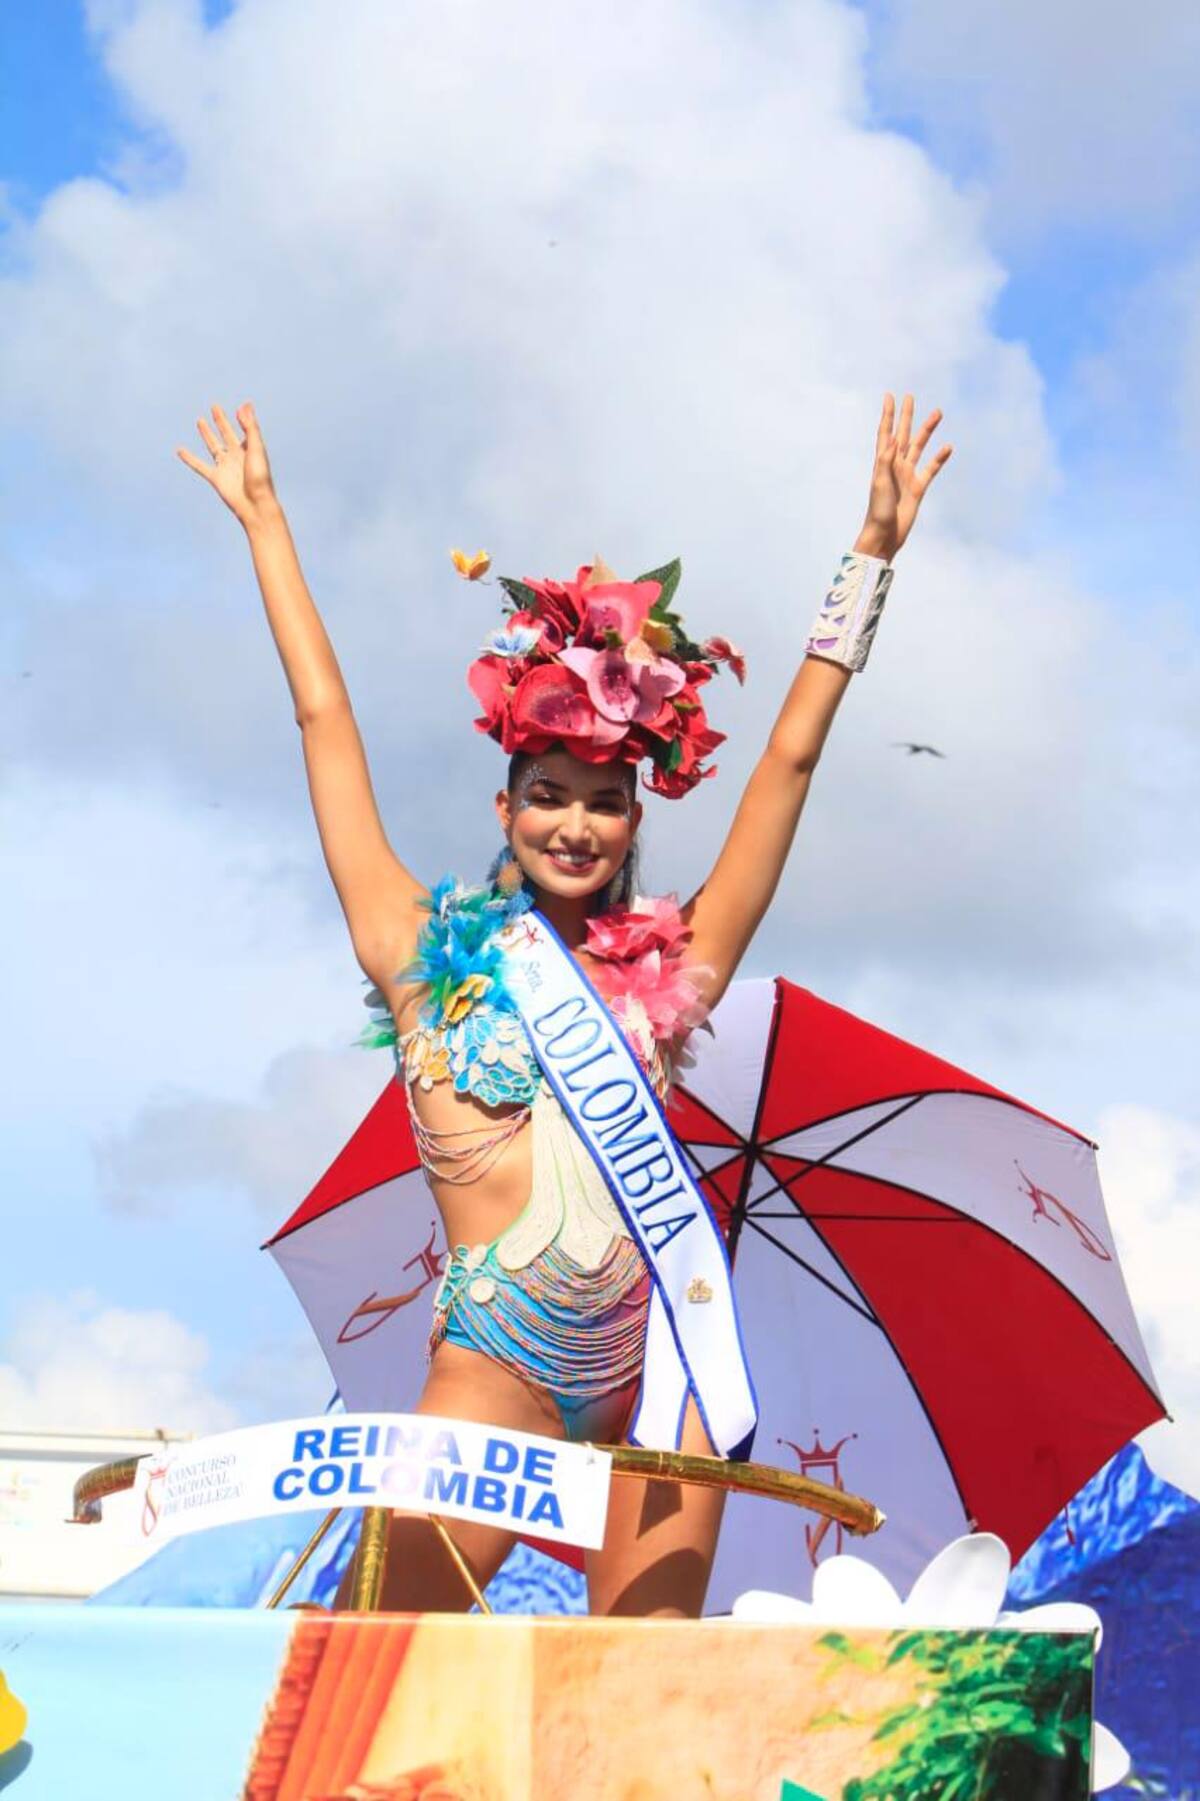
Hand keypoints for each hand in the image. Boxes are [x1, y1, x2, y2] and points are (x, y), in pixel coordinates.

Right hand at [176, 401, 279, 529]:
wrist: (255, 504)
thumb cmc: (260, 477)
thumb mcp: (256, 448)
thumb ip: (250, 427)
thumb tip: (243, 406)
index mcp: (249, 449)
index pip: (245, 429)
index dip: (242, 418)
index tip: (240, 407)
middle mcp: (237, 456)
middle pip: (227, 433)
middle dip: (221, 420)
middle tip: (215, 407)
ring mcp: (225, 466)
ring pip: (213, 446)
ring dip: (207, 433)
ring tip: (200, 420)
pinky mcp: (215, 478)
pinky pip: (199, 466)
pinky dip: (189, 458)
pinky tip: (180, 450)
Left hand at [855, 392, 951, 562]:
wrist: (885, 534)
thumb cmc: (878, 511)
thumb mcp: (879, 484)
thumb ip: (885, 461)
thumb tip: (893, 439)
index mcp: (883, 462)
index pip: (886, 433)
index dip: (888, 415)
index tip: (890, 396)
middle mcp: (895, 465)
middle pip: (903, 434)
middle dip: (907, 416)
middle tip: (910, 396)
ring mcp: (907, 475)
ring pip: (919, 447)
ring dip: (927, 430)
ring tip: (937, 413)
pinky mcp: (918, 487)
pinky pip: (931, 468)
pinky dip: (939, 458)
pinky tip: (948, 447)